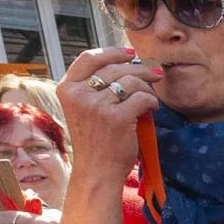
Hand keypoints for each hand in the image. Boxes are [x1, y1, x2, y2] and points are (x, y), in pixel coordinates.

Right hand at [57, 45, 160, 184]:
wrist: (97, 171)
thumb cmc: (95, 140)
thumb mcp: (83, 108)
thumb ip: (93, 86)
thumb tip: (125, 61)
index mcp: (67, 89)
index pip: (88, 58)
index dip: (112, 52)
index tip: (130, 53)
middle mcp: (79, 95)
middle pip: (115, 68)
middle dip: (140, 68)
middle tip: (155, 72)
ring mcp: (97, 106)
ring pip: (131, 81)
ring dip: (147, 87)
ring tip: (150, 96)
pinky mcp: (116, 118)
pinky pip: (142, 97)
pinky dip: (152, 101)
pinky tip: (152, 108)